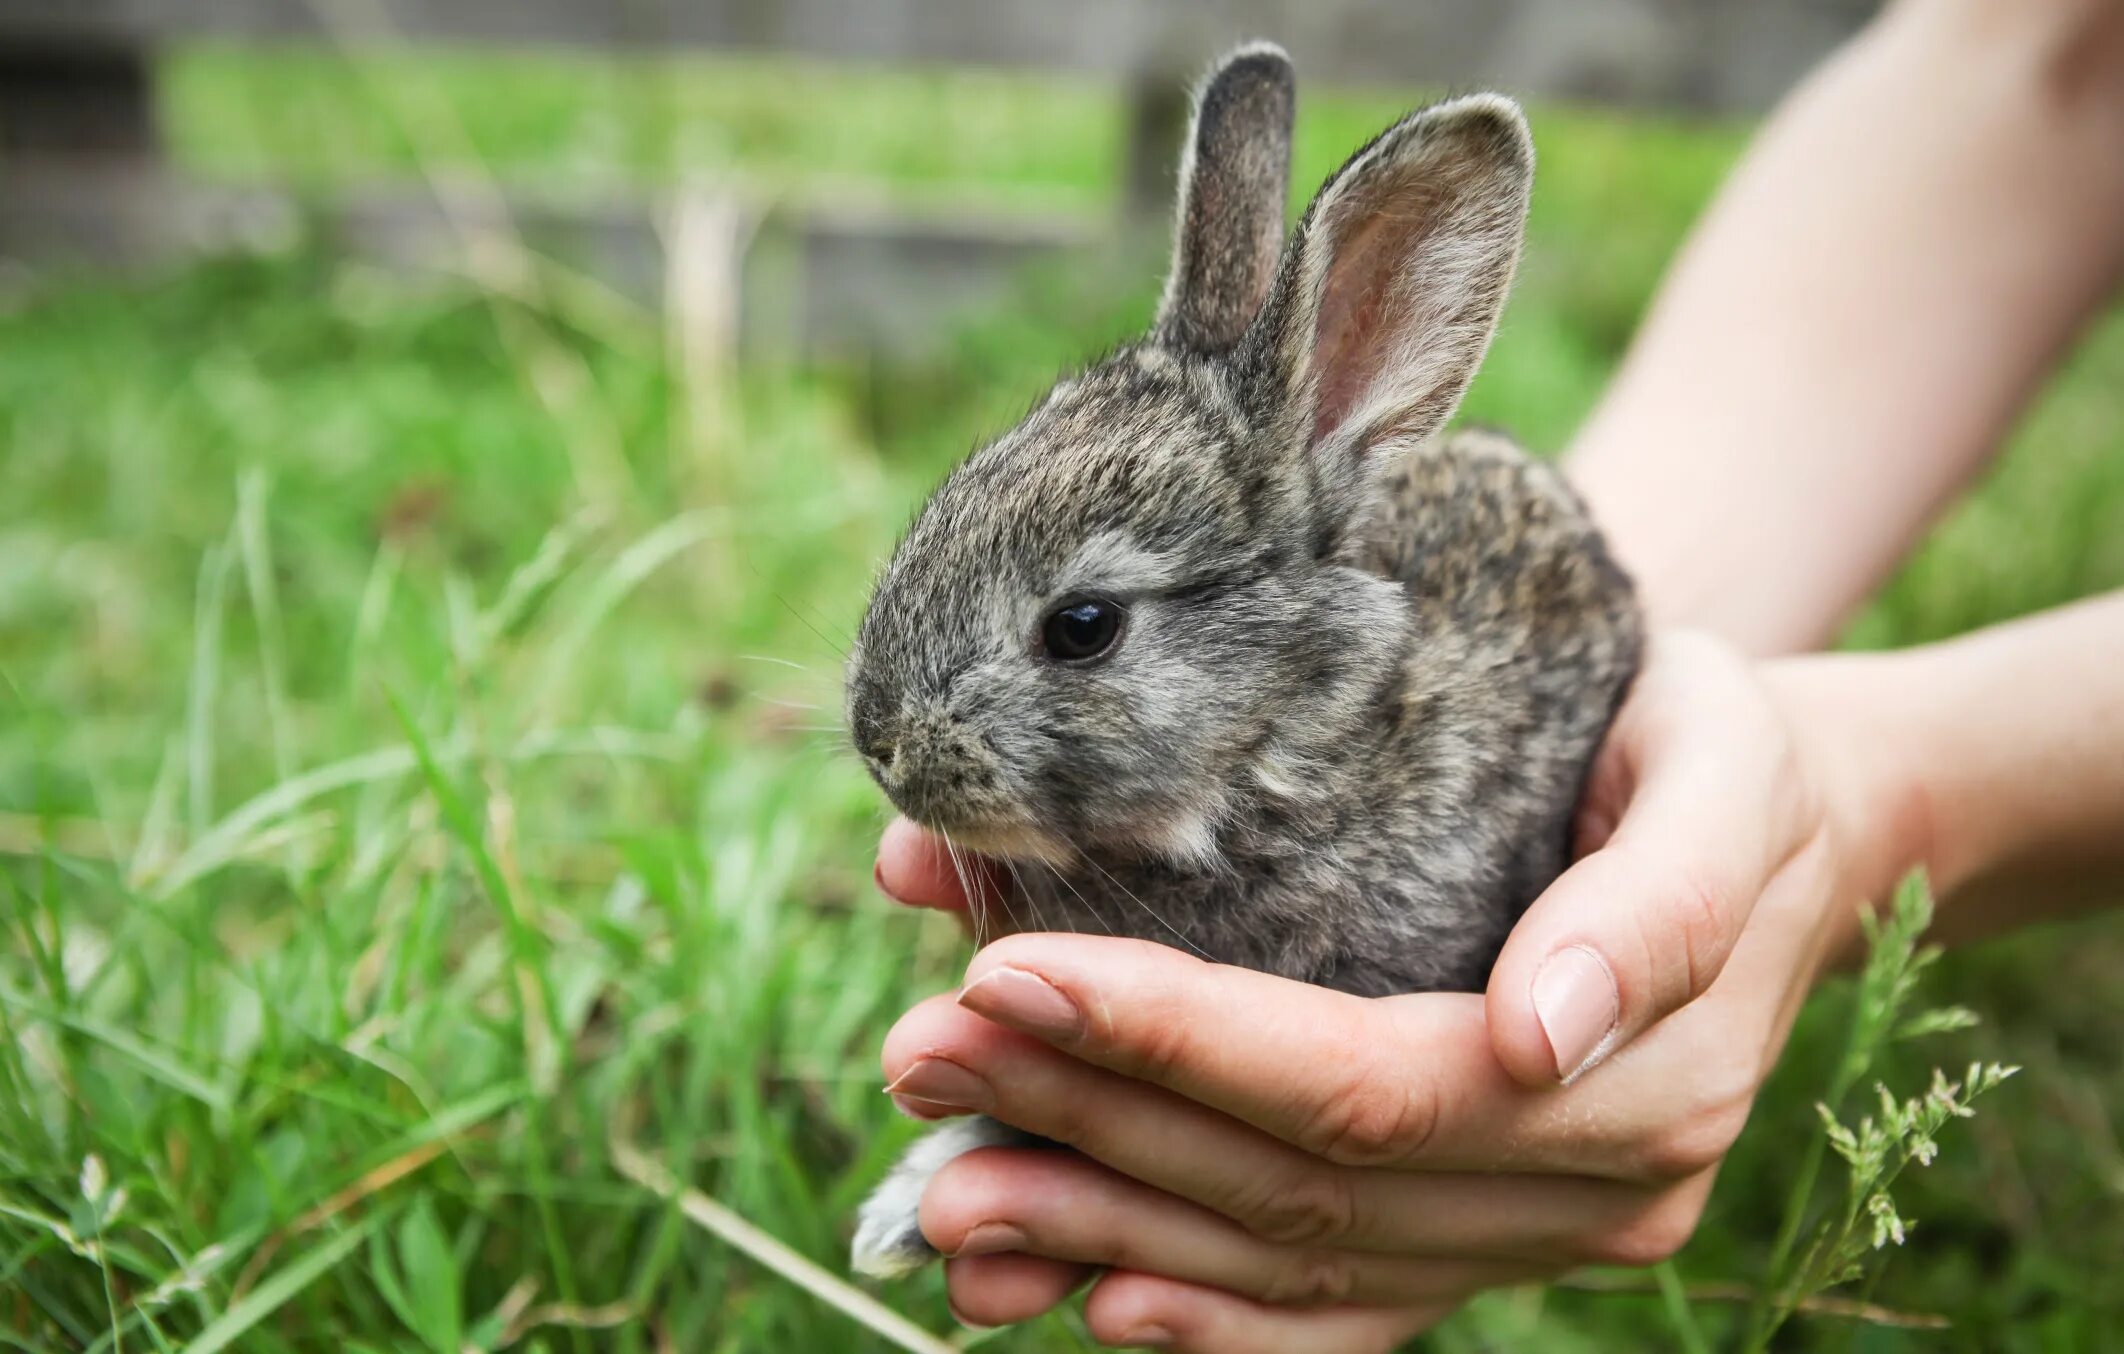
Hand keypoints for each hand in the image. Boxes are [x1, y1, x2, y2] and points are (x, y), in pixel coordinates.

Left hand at [871, 634, 1911, 1350]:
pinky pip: (1332, 1310)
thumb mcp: (1722, 767)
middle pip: (1295, 1184)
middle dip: (1089, 1124)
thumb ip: (1653, 900)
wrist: (1778, 828)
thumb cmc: (1720, 754)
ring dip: (1101, 1230)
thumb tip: (1543, 1037)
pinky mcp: (1485, 1240)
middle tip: (921, 1057)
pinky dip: (1198, 1315)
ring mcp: (1531, 1237)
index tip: (1008, 970)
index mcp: (1637, 1079)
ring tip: (942, 1189)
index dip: (1179, 1045)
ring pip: (1290, 1264)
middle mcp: (1584, 1190)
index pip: (1362, 1089)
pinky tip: (1074, 1296)